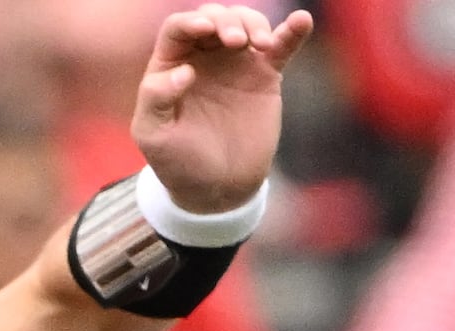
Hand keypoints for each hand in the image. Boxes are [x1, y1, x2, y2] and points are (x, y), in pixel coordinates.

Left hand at [131, 5, 312, 218]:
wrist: (217, 189)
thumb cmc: (177, 163)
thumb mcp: (153, 136)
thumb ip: (155, 98)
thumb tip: (184, 70)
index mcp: (171, 64)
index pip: (178, 28)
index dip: (191, 22)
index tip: (205, 31)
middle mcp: (203, 56)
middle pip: (215, 17)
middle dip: (226, 21)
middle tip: (236, 42)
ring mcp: (235, 63)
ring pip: (246, 22)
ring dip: (254, 23)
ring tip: (260, 45)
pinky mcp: (265, 75)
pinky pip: (281, 45)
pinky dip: (292, 31)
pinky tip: (301, 21)